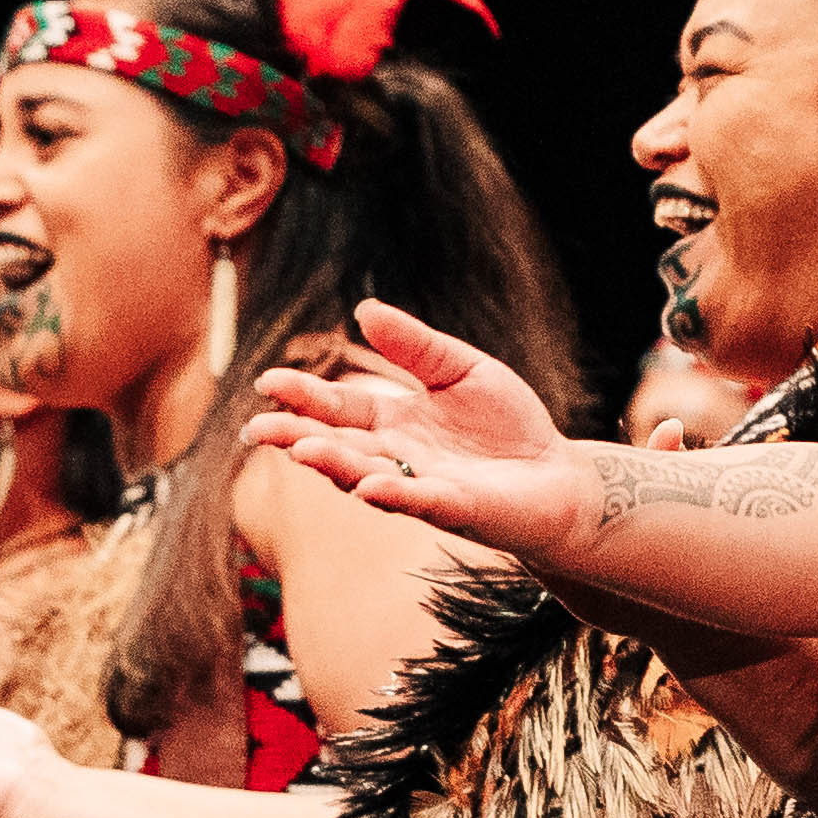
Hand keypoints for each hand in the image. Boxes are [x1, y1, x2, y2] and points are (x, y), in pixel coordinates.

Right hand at [242, 297, 597, 554]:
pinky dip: (395, 496)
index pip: (339, 407)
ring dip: (334, 465)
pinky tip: (370, 489)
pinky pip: (421, 502)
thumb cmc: (508, 425)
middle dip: (297, 437)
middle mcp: (396, 458)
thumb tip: (364, 308)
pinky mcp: (457, 508)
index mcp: (394, 422)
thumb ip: (415, 346)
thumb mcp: (461, 370)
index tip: (267, 382)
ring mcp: (421, 486)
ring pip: (367, 476)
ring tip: (302, 451)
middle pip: (338, 445)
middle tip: (258, 427)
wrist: (559, 476)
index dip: (304, 396)